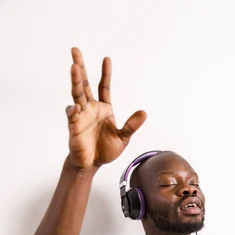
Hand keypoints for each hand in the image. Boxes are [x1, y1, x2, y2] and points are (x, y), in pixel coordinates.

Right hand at [66, 48, 146, 169]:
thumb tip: (144, 113)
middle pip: (84, 84)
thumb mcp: (123, 138)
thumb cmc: (105, 150)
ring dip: (75, 81)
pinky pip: (72, 116)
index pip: (104, 87)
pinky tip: (74, 108)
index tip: (106, 58)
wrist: (92, 165)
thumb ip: (132, 125)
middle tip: (75, 51)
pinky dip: (73, 112)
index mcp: (103, 109)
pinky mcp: (74, 128)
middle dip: (80, 67)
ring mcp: (80, 116)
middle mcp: (90, 108)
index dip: (105, 73)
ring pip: (76, 95)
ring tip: (73, 67)